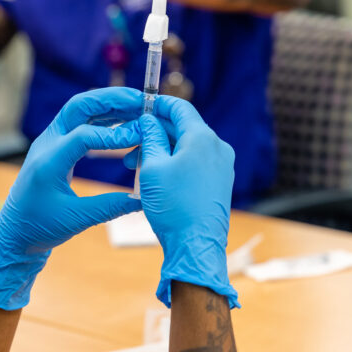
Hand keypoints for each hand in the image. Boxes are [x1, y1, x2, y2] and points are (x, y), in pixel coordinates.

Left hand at [0, 87, 141, 309]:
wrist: (13, 234)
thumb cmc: (39, 229)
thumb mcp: (76, 220)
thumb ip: (110, 207)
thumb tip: (144, 199)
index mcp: (48, 161)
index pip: (84, 135)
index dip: (115, 134)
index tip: (140, 137)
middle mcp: (47, 144)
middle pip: (79, 106)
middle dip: (111, 99)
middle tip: (141, 100)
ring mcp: (50, 142)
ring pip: (80, 110)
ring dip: (109, 104)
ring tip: (139, 105)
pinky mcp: (56, 147)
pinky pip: (80, 122)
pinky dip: (103, 118)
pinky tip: (124, 121)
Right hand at [137, 96, 238, 308]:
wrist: (196, 246)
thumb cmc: (173, 206)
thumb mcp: (152, 167)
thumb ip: (150, 137)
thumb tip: (149, 120)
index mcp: (202, 138)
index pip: (179, 107)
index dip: (157, 104)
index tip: (139, 106)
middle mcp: (217, 148)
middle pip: (182, 127)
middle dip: (154, 133)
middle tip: (129, 145)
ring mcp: (222, 166)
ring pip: (186, 146)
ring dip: (161, 150)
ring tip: (136, 166)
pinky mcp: (219, 183)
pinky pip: (194, 162)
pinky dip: (174, 163)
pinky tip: (155, 176)